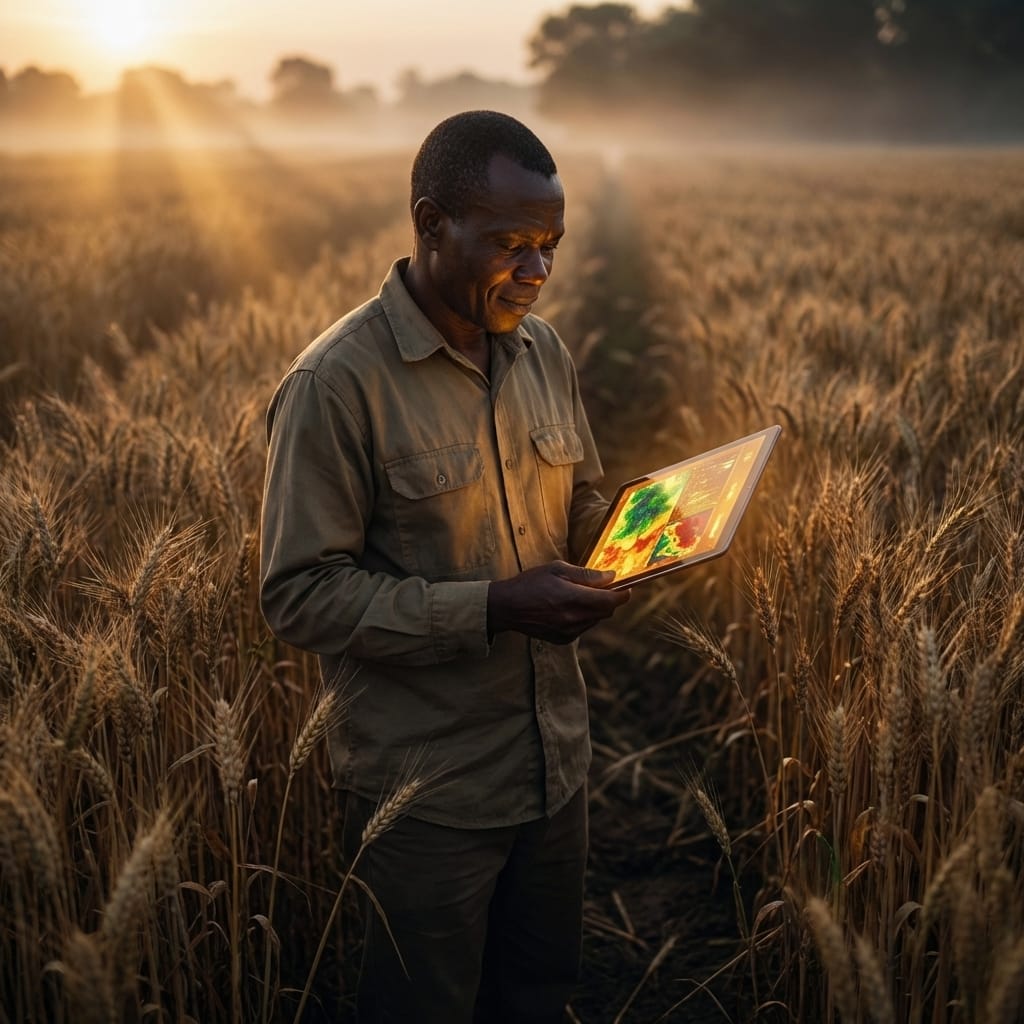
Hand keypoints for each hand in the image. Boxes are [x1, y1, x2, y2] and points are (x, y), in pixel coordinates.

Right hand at [487, 561, 629, 644]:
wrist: (507, 607)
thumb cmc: (530, 583)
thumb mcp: (557, 569)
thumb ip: (586, 575)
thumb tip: (610, 577)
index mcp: (574, 599)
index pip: (612, 600)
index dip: (623, 593)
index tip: (626, 587)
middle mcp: (574, 619)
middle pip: (607, 611)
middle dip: (609, 599)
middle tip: (601, 587)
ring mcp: (569, 632)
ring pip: (596, 620)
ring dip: (595, 609)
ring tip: (579, 596)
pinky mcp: (563, 639)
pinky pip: (583, 628)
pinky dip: (583, 618)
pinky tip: (568, 608)